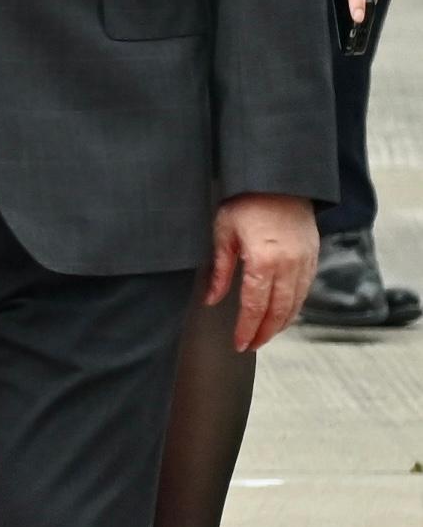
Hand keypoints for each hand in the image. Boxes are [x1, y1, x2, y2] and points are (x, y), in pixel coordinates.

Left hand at [206, 192, 319, 349]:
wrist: (279, 180)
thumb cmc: (245, 202)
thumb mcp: (223, 233)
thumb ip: (220, 270)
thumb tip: (213, 299)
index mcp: (264, 261)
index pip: (255, 306)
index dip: (248, 329)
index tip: (240, 343)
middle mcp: (289, 265)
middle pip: (279, 311)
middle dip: (265, 332)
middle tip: (251, 345)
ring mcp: (305, 261)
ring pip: (296, 303)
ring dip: (281, 323)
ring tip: (265, 335)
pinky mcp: (313, 256)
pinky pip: (305, 289)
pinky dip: (295, 306)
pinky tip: (283, 313)